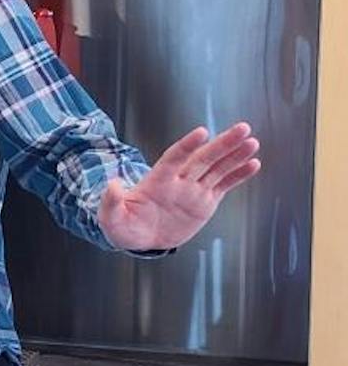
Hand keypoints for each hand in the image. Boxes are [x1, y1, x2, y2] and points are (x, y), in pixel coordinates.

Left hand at [98, 123, 260, 251]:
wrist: (139, 237)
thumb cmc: (123, 225)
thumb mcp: (112, 218)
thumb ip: (112, 202)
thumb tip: (111, 184)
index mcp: (157, 180)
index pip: (174, 158)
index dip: (187, 146)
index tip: (202, 133)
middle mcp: (178, 181)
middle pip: (203, 158)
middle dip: (222, 144)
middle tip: (242, 128)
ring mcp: (193, 190)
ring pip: (217, 168)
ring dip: (235, 155)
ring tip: (252, 142)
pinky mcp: (204, 201)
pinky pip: (224, 185)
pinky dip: (238, 175)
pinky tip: (253, 163)